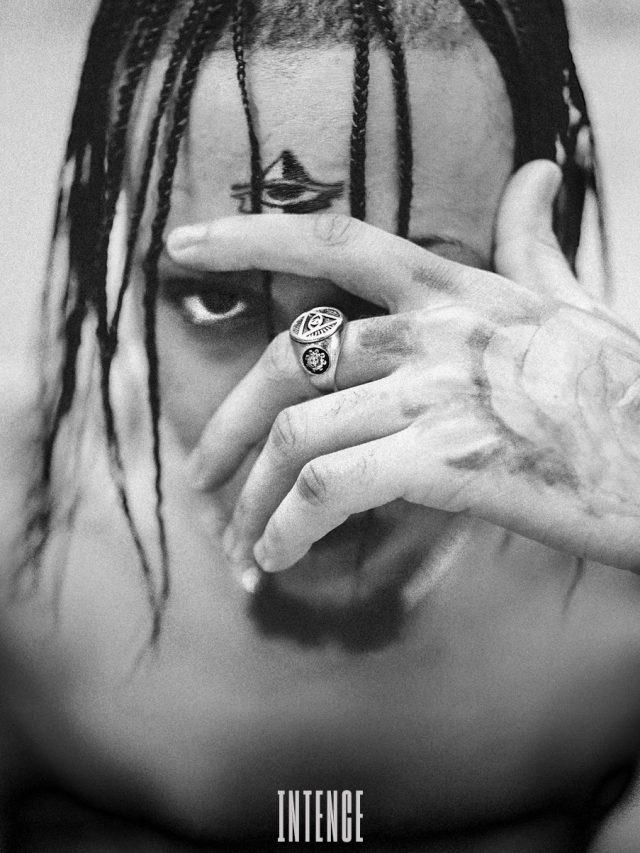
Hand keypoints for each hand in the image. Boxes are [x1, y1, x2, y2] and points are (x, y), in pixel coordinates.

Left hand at [168, 161, 639, 575]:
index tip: (180, 246)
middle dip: (226, 421)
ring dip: (251, 497)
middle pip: (289, 357)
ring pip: (299, 434)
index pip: (336, 241)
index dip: (250, 234)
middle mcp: (436, 334)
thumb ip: (536, 244)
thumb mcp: (576, 304)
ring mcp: (440, 396)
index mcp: (457, 292)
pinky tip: (277, 557)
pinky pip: (330, 489)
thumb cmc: (625, 394)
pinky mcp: (448, 462)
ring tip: (239, 540)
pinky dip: (287, 527)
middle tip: (200, 474)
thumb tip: (534, 176)